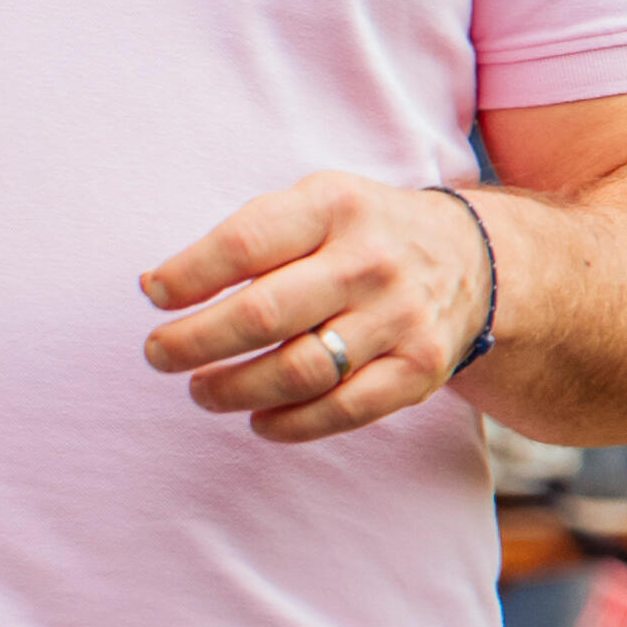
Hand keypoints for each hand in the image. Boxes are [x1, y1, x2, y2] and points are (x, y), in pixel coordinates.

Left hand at [141, 171, 493, 446]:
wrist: (472, 259)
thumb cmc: (362, 234)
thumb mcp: (317, 203)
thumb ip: (250, 239)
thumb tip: (161, 290)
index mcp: (335, 206)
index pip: (242, 245)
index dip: (186, 277)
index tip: (154, 295)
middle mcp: (371, 261)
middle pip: (262, 315)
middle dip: (193, 343)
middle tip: (160, 355)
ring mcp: (400, 317)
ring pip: (298, 371)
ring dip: (232, 390)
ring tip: (202, 391)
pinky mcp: (421, 368)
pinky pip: (343, 410)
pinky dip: (289, 424)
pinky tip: (259, 419)